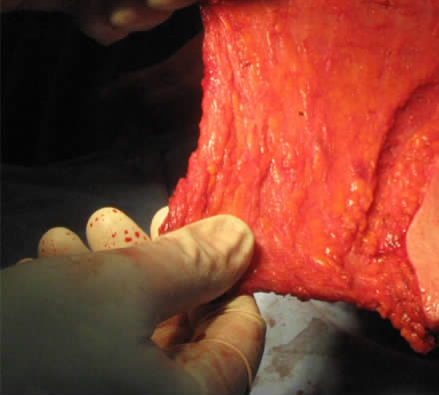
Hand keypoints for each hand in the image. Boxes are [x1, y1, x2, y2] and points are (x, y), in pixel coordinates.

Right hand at [1, 207, 265, 394]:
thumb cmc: (34, 338)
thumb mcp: (121, 287)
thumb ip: (194, 262)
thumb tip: (245, 239)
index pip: (242, 337)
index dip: (228, 277)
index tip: (203, 230)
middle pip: (184, 327)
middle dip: (156, 263)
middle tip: (133, 219)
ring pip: (135, 329)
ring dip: (112, 271)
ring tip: (79, 233)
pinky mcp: (70, 386)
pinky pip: (97, 344)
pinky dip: (81, 299)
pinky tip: (49, 260)